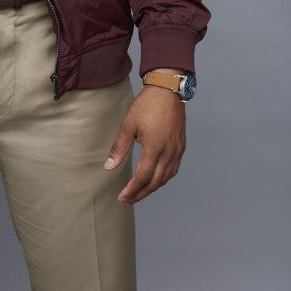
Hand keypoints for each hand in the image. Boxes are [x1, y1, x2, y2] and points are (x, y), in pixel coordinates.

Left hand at [104, 86, 185, 204]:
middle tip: (127, 200)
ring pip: (166, 178)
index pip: (143, 178)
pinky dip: (163, 178)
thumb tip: (109, 167)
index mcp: (155, 149)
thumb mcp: (128, 125)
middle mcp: (169, 153)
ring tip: (138, 192)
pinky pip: (173, 169)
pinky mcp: (181, 146)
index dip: (132, 190)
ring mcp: (177, 150)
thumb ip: (119, 148)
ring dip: (152, 188)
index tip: (122, 198)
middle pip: (155, 182)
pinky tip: (155, 178)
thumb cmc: (147, 105)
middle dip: (141, 194)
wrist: (167, 90)